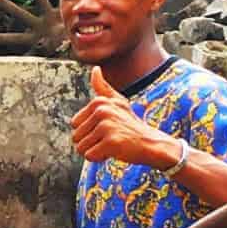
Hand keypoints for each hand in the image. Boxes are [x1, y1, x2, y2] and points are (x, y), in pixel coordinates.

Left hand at [70, 66, 184, 171]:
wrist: (152, 143)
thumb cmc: (131, 124)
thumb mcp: (118, 103)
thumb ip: (103, 88)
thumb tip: (95, 69)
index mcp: (99, 102)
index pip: (74, 124)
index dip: (88, 131)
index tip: (106, 129)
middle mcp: (102, 111)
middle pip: (76, 137)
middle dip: (90, 143)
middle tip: (110, 138)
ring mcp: (107, 126)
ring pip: (81, 148)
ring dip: (95, 151)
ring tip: (111, 144)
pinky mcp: (111, 142)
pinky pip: (90, 156)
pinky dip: (100, 158)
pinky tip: (114, 151)